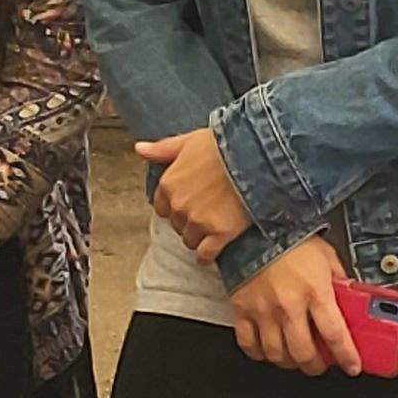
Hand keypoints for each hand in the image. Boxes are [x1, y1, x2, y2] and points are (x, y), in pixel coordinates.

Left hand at [133, 127, 255, 262]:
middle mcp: (179, 205)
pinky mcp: (219, 233)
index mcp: (169, 184)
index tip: (188, 204)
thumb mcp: (191, 140)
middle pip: (177, 224)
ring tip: (213, 230)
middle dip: (188, 221)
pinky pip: (206, 253)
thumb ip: (163, 148)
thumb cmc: (226, 145)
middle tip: (206, 214)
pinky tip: (210, 256)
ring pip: (190, 240)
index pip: (162, 207)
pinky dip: (207, 256)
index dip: (175, 206)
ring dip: (199, 237)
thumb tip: (140, 149)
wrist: (257, 157)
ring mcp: (198, 221)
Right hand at [228, 236, 359, 375]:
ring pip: (277, 354)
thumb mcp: (327, 257)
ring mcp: (263, 311)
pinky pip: (249, 344)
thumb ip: (340, 280)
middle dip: (316, 366)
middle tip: (322, 364)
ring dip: (290, 362)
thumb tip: (353, 297)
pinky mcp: (242, 311)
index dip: (346, 356)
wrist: (254, 229)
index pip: (335, 334)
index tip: (352, 366)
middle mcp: (289, 306)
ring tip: (297, 358)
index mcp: (315, 292)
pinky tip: (269, 351)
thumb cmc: (291, 240)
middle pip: (304, 353)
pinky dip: (259, 354)